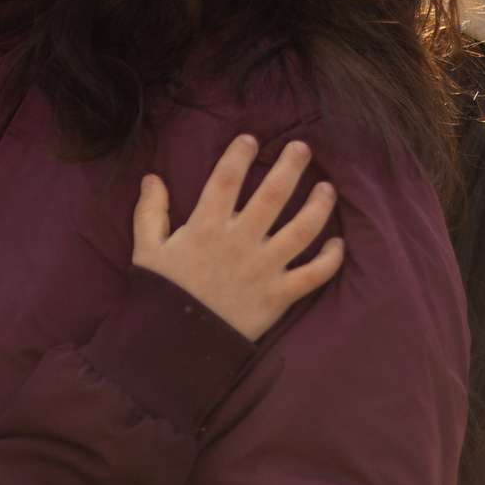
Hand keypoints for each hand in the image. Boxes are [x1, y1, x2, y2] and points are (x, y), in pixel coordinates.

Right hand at [133, 134, 342, 340]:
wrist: (176, 345)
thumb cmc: (161, 296)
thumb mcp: (146, 251)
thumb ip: (150, 212)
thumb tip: (152, 177)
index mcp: (205, 227)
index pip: (227, 178)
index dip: (240, 154)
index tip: (251, 139)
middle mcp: (239, 242)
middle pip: (273, 193)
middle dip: (291, 166)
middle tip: (302, 148)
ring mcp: (262, 269)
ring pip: (302, 229)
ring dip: (318, 206)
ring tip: (328, 188)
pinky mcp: (277, 296)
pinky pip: (313, 275)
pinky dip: (330, 259)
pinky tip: (338, 244)